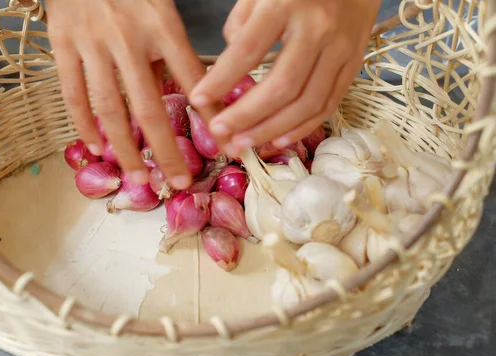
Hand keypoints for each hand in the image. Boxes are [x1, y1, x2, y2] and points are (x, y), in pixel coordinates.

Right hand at [47, 0, 218, 188]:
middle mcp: (127, 37)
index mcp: (161, 24)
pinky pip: (73, 94)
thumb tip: (198, 93)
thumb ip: (173, 48)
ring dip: (124, 149)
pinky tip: (96, 148)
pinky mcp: (62, 45)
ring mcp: (91, 43)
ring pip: (108, 108)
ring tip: (138, 177)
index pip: (192, 76)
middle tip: (178, 181)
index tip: (223, 144)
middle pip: (148, 106)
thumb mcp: (161, 6)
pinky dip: (84, 125)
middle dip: (165, 150)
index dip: (209, 113)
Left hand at [189, 0, 380, 156]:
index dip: (221, 80)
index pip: (248, 50)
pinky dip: (302, 128)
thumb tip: (230, 69)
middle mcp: (317, 29)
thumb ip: (241, 25)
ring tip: (244, 144)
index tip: (198, 100)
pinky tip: (278, 140)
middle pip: (281, 86)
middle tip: (220, 132)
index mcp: (286, 4)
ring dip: (272, 130)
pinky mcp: (354, 64)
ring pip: (306, 103)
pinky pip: (328, 104)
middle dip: (246, 116)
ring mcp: (340, 48)